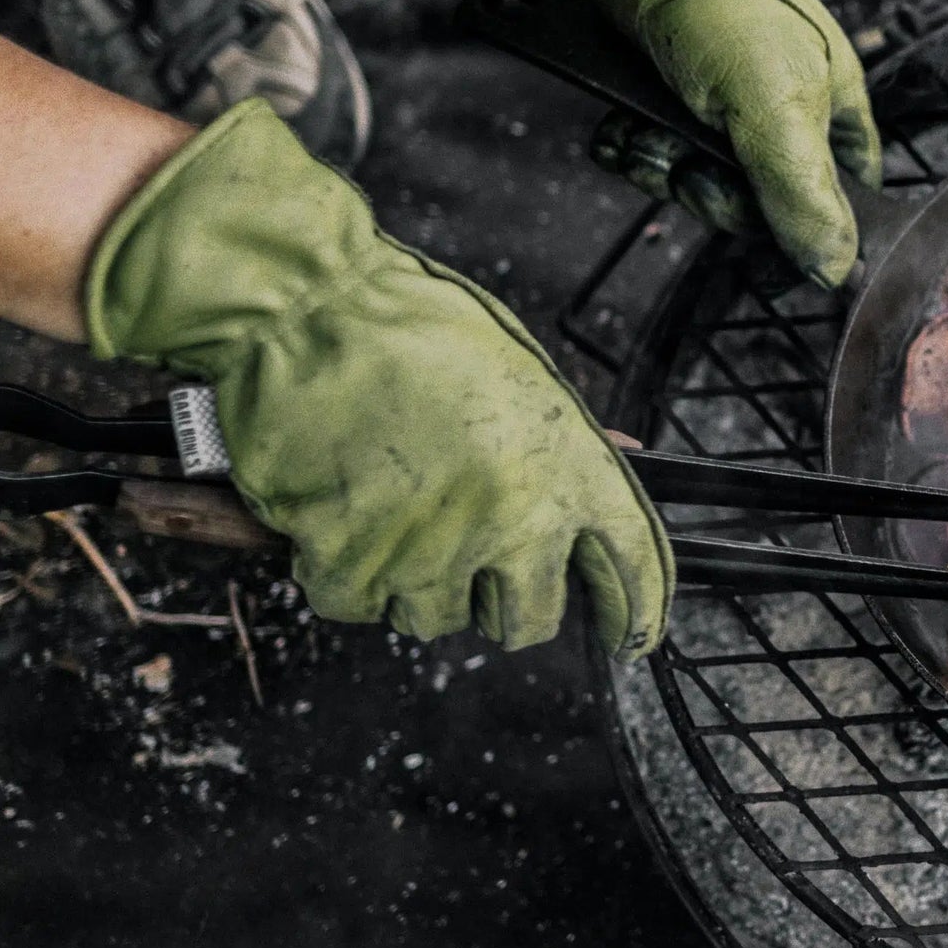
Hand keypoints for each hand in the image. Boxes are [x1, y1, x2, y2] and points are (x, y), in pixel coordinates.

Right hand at [86, 100, 672, 656]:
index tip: (632, 634)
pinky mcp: (356, 568)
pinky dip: (344, 570)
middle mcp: (515, 523)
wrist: (308, 313)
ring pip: (438, 618)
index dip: (638, 613)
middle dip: (504, 602)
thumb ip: (564, 442)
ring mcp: (434, 553)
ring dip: (416, 579)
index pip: (634, 567)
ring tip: (392, 505)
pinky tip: (340, 510)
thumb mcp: (521, 375)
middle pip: (531, 621)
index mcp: (570, 469)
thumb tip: (623, 457)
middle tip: (473, 558)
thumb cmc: (413, 328)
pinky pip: (357, 604)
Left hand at [502, 0, 882, 288]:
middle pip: (753, 208)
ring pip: (696, 184)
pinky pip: (655, 154)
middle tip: (688, 169)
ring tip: (642, 135)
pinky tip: (618, 130)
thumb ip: (803, 196)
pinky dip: (631, 149)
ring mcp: (725, 110)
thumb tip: (833, 270)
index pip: (837, 208)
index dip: (799, 235)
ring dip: (659, 170)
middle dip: (708, 195)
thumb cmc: (727, 8)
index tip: (763, 251)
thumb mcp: (776, 111)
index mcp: (833, 118)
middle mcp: (785, 117)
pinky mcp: (673, 99)